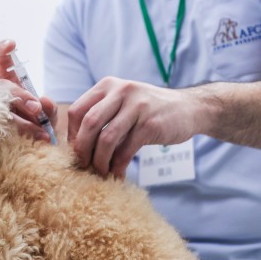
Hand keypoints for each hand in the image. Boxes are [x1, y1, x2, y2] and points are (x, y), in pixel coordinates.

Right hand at [0, 39, 57, 141]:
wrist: (36, 156)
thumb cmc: (39, 129)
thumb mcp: (48, 116)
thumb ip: (49, 108)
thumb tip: (43, 102)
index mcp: (9, 85)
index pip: (1, 62)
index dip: (2, 50)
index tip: (12, 44)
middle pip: (3, 87)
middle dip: (20, 96)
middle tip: (37, 109)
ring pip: (1, 111)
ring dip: (24, 122)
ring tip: (44, 133)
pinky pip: (2, 132)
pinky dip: (24, 136)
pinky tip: (41, 140)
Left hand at [69, 77, 198, 178]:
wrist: (188, 108)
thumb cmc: (149, 110)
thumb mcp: (123, 102)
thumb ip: (102, 114)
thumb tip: (76, 145)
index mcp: (108, 85)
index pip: (77, 111)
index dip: (72, 135)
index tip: (75, 153)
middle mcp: (121, 91)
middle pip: (89, 124)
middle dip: (82, 150)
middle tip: (83, 166)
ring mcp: (137, 107)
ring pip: (106, 139)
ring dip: (100, 161)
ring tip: (100, 173)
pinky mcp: (150, 124)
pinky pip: (126, 150)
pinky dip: (118, 166)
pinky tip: (117, 174)